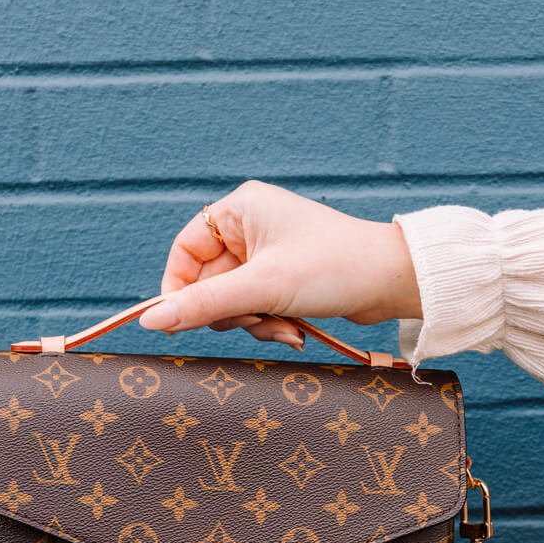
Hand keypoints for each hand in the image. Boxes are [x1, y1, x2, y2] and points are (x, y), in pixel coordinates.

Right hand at [139, 180, 420, 347]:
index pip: (184, 253)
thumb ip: (204, 305)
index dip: (178, 290)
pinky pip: (255, 310)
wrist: (393, 281)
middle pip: (207, 284)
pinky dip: (270, 325)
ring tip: (285, 327)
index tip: (180, 321)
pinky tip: (295, 332)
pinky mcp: (283, 280)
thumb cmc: (333, 267)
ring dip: (253, 324)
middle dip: (231, 312)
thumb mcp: (262, 288)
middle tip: (256, 319)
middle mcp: (250, 228)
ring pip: (231, 303)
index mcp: (240, 210)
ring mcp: (266, 256)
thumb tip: (150, 321)